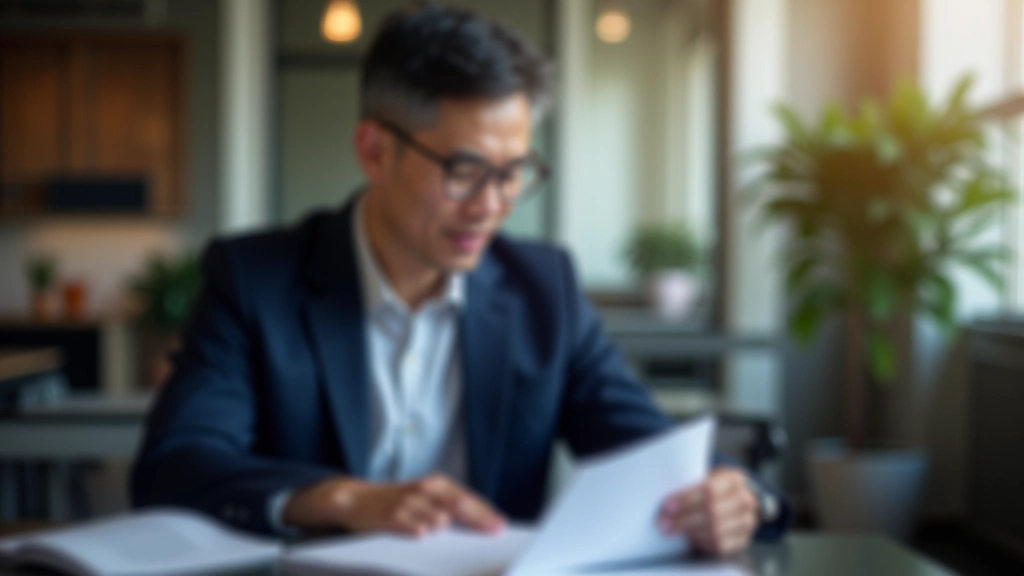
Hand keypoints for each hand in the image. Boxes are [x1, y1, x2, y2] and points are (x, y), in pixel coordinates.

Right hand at [282, 474, 505, 536]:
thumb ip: (450, 511)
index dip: (485, 512)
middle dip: (475, 518)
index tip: (501, 527)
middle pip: (454, 503)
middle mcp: (423, 490)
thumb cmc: (398, 503)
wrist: (354, 498)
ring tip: (462, 536)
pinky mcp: (383, 514)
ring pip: (429, 512)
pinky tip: (423, 534)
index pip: (466, 498)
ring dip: (444, 523)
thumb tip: (482, 527)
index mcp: (437, 486)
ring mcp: (404, 501)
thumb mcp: (425, 501)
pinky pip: (400, 520)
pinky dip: (412, 526)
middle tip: (492, 532)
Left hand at [658, 467, 758, 556]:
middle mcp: (745, 500)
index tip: (667, 507)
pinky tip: (689, 539)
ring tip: (672, 530)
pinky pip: (720, 546)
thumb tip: (666, 502)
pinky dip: (701, 543)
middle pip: (712, 513)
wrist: (735, 501)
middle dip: (684, 519)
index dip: (687, 499)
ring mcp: (746, 522)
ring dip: (690, 532)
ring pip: (716, 531)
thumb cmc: (712, 488)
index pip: (709, 490)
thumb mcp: (706, 478)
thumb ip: (691, 486)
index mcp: (734, 480)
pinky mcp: (742, 540)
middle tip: (663, 523)